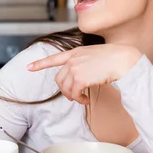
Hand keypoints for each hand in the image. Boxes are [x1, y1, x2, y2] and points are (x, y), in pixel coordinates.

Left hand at [27, 44, 141, 104]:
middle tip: (75, 96)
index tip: (29, 67)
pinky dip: (79, 99)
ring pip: (65, 88)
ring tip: (82, 98)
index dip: (40, 64)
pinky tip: (85, 100)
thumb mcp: (95, 55)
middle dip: (65, 90)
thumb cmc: (115, 58)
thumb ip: (85, 62)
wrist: (123, 59)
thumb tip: (82, 78)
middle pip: (59, 79)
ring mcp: (75, 68)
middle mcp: (73, 59)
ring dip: (73, 96)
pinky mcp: (80, 78)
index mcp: (76, 52)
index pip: (54, 58)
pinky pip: (74, 93)